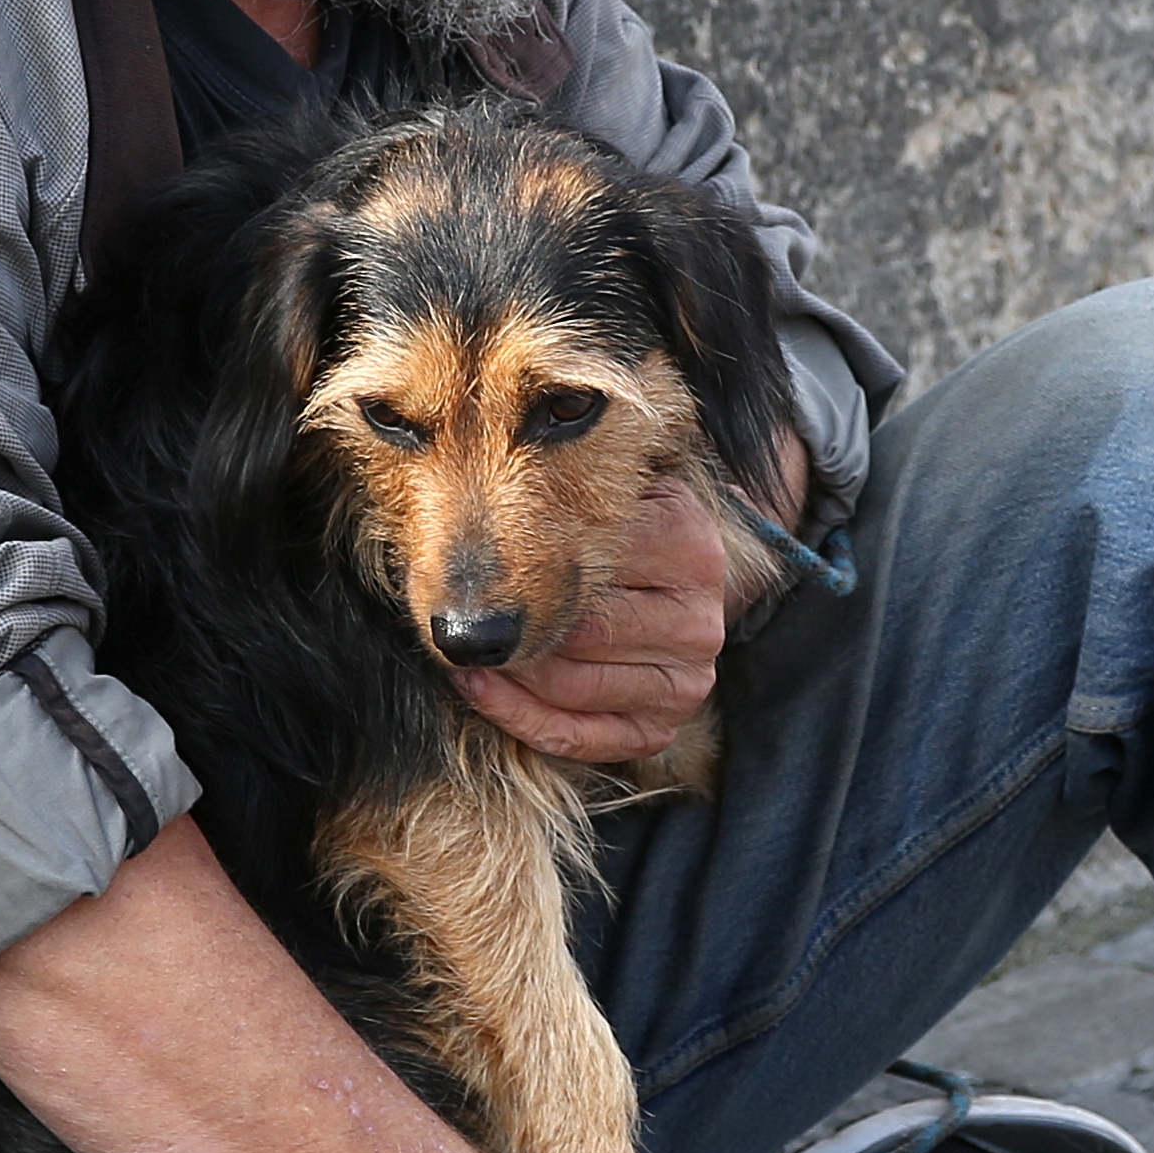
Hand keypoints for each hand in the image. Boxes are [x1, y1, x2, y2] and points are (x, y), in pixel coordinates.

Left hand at [454, 427, 808, 766]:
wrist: (671, 585)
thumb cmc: (617, 530)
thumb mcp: (611, 484)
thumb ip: (572, 464)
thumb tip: (482, 415)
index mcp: (689, 542)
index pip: (590, 559)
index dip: (516, 563)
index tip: (456, 558)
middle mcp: (700, 614)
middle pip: (576, 629)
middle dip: (508, 626)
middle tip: (453, 615)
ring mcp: (688, 676)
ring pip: (570, 685)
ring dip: (504, 673)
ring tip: (463, 648)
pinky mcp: (667, 724)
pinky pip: (581, 737)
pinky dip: (520, 719)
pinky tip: (481, 691)